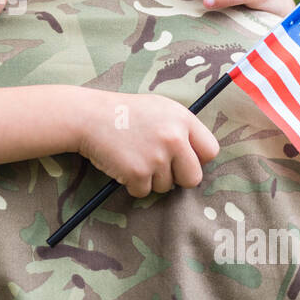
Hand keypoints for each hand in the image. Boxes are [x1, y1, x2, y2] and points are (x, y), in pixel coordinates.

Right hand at [74, 91, 219, 198]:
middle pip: (193, 177)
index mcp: (183, 119)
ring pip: (166, 187)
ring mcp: (157, 157)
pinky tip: (122, 165)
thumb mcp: (159, 108)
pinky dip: (132, 184)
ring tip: (134, 158)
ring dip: (151, 180)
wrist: (88, 117)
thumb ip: (180, 128)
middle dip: (177, 178)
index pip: (210, 151)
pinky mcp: (138, 172)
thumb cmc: (124, 113)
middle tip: (159, 168)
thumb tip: (198, 155)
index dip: (197, 159)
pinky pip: (143, 192)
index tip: (183, 160)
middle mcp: (174, 138)